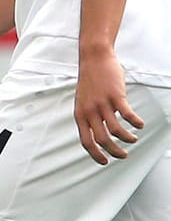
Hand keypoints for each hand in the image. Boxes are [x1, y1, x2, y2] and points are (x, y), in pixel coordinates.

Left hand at [75, 49, 141, 164]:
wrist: (94, 58)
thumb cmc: (90, 81)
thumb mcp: (82, 101)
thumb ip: (88, 116)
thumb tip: (97, 133)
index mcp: (80, 114)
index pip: (86, 141)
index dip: (95, 154)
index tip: (104, 162)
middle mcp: (90, 111)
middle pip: (103, 140)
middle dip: (115, 152)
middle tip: (123, 155)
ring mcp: (102, 103)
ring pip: (116, 131)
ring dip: (127, 139)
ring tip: (133, 139)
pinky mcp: (116, 96)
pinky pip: (128, 115)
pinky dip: (136, 123)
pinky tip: (140, 124)